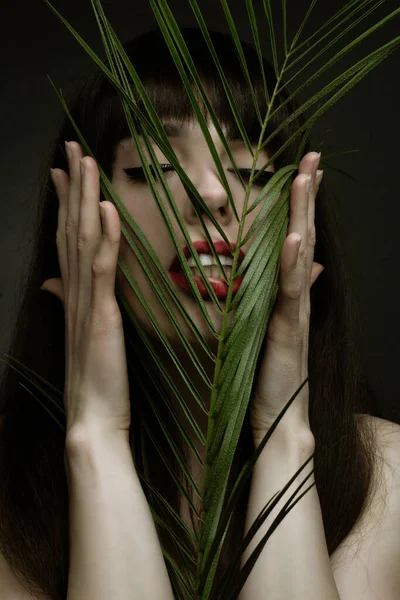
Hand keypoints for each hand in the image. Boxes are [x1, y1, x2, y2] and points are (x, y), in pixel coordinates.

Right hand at [41, 141, 130, 438]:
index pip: (66, 237)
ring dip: (85, 199)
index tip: (63, 172)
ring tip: (85, 162)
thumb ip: (66, 301)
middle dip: (72, 186)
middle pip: (71, 228)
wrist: (91, 417)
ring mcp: (86, 300)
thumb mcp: (77, 332)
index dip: (64, 202)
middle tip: (72, 149)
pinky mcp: (102, 314)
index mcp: (71, 293)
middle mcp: (74, 290)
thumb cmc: (90, 377)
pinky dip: (106, 236)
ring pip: (84, 239)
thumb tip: (52, 282)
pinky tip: (107, 208)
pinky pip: (103, 268)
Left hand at [249, 152, 323, 442]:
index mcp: (290, 294)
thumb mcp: (276, 326)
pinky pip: (292, 291)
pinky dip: (295, 264)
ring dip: (304, 216)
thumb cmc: (272, 373)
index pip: (298, 240)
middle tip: (313, 157)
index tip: (304, 171)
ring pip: (301, 255)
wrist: (279, 415)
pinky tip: (297, 238)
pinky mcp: (286, 328)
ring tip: (307, 179)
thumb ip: (289, 294)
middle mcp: (297, 296)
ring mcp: (294, 310)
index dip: (302, 206)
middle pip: (304, 236)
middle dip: (307, 196)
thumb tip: (308, 266)